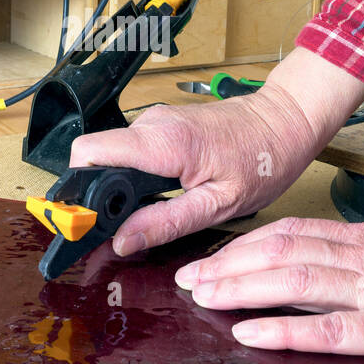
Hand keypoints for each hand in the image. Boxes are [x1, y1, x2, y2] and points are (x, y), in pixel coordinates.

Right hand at [69, 48, 363, 255]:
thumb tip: (122, 242)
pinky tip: (163, 192)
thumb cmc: (262, 160)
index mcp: (162, 143)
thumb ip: (166, 223)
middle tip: (126, 226)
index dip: (78, 189)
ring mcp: (154, 121)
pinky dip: (134, 175)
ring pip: (112, 156)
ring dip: (119, 187)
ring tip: (150, 210)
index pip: (88, 153)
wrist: (285, 121)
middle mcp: (151, 125)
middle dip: (101, 195)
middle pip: (96, 160)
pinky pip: (131, 151)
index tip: (86, 220)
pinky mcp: (161, 124)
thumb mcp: (217, 205)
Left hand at [174, 214, 363, 363]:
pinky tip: (253, 332)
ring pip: (297, 279)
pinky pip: (333, 328)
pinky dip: (287, 328)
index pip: (297, 232)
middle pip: (284, 251)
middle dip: (229, 264)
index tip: (214, 255)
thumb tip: (341, 258)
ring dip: (242, 289)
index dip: (247, 243)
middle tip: (189, 277)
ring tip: (203, 297)